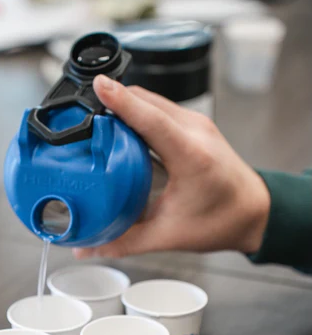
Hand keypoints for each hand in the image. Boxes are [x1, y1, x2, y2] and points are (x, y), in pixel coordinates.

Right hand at [74, 75, 270, 259]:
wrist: (255, 213)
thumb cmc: (221, 222)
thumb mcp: (167, 236)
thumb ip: (123, 242)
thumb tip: (86, 248)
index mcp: (192, 157)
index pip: (152, 119)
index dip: (122, 101)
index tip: (98, 86)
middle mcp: (196, 132)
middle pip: (147, 102)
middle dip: (113, 101)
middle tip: (79, 113)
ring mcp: (197, 124)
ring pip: (152, 100)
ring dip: (124, 103)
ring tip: (94, 118)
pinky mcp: (194, 124)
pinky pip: (159, 108)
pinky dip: (137, 110)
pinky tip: (119, 125)